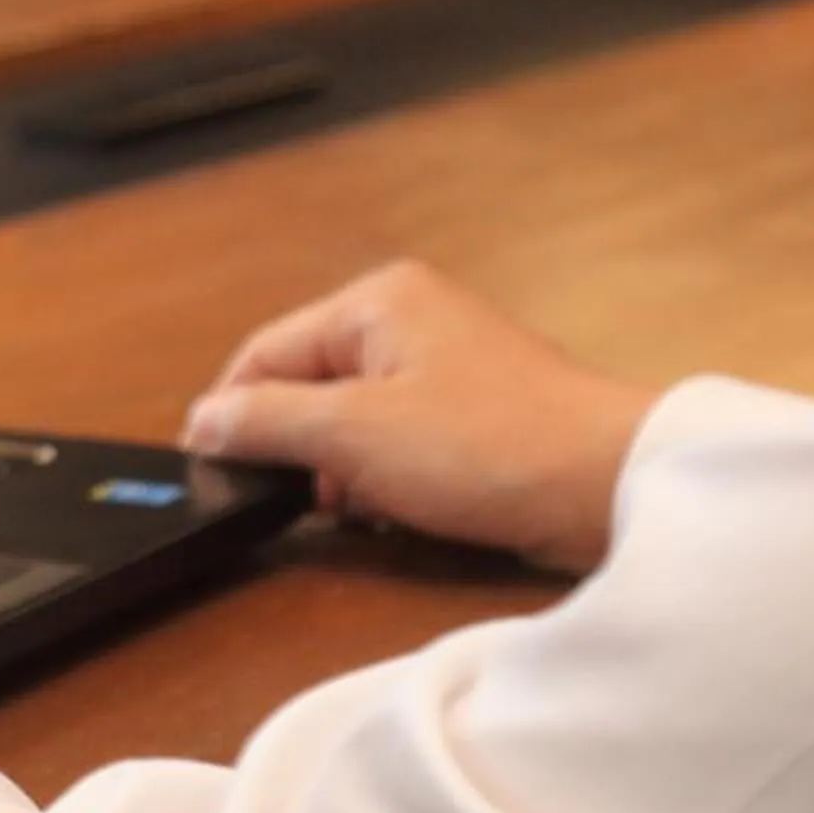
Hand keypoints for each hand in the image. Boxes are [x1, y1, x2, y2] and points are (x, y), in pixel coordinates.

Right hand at [182, 261, 653, 572]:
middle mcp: (409, 318)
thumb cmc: (490, 448)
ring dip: (340, 471)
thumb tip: (202, 421)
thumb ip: (265, 422)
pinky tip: (394, 511)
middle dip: (296, 449)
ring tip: (356, 509)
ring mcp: (446, 364)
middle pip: (305, 385)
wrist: (611, 487)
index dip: (232, 415)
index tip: (217, 472)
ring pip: (350, 419)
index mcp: (375, 301)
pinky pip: (395, 441)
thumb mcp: (352, 436)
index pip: (265, 353)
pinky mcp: (474, 413)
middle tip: (298, 499)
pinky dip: (382, 478)